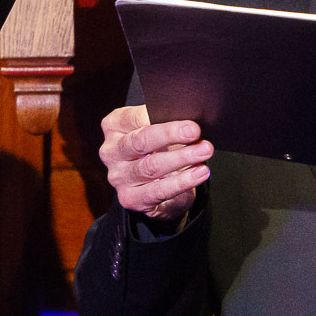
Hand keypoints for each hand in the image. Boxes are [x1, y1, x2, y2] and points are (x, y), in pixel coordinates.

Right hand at [99, 104, 212, 221]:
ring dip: (182, 158)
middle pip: (140, 141)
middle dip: (170, 135)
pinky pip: (158, 190)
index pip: (134, 118)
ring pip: (151, 166)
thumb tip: (189, 120)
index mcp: (114, 126)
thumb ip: (165, 122)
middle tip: (195, 132)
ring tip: (203, 152)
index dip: (159, 118)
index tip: (185, 119)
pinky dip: (182, 181)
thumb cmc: (158, 148)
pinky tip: (199, 173)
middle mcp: (111, 151)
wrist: (156, 183)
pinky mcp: (130, 198)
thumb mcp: (158, 131)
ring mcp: (118, 177)